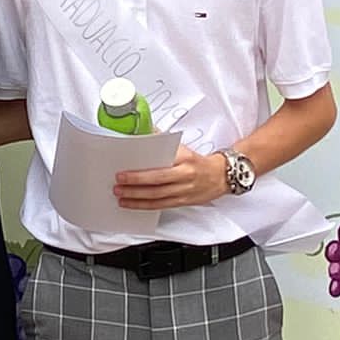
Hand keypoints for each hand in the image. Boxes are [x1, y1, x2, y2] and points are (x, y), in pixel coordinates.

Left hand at [115, 146, 230, 210]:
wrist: (221, 176)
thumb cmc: (199, 162)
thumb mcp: (183, 149)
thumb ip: (163, 143)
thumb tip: (144, 133)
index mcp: (184, 159)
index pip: (160, 163)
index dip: (141, 170)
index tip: (124, 169)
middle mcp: (185, 175)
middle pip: (156, 182)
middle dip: (135, 184)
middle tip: (118, 183)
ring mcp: (184, 191)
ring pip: (157, 196)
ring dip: (136, 197)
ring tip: (121, 195)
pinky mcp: (182, 202)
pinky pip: (161, 205)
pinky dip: (144, 206)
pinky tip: (132, 204)